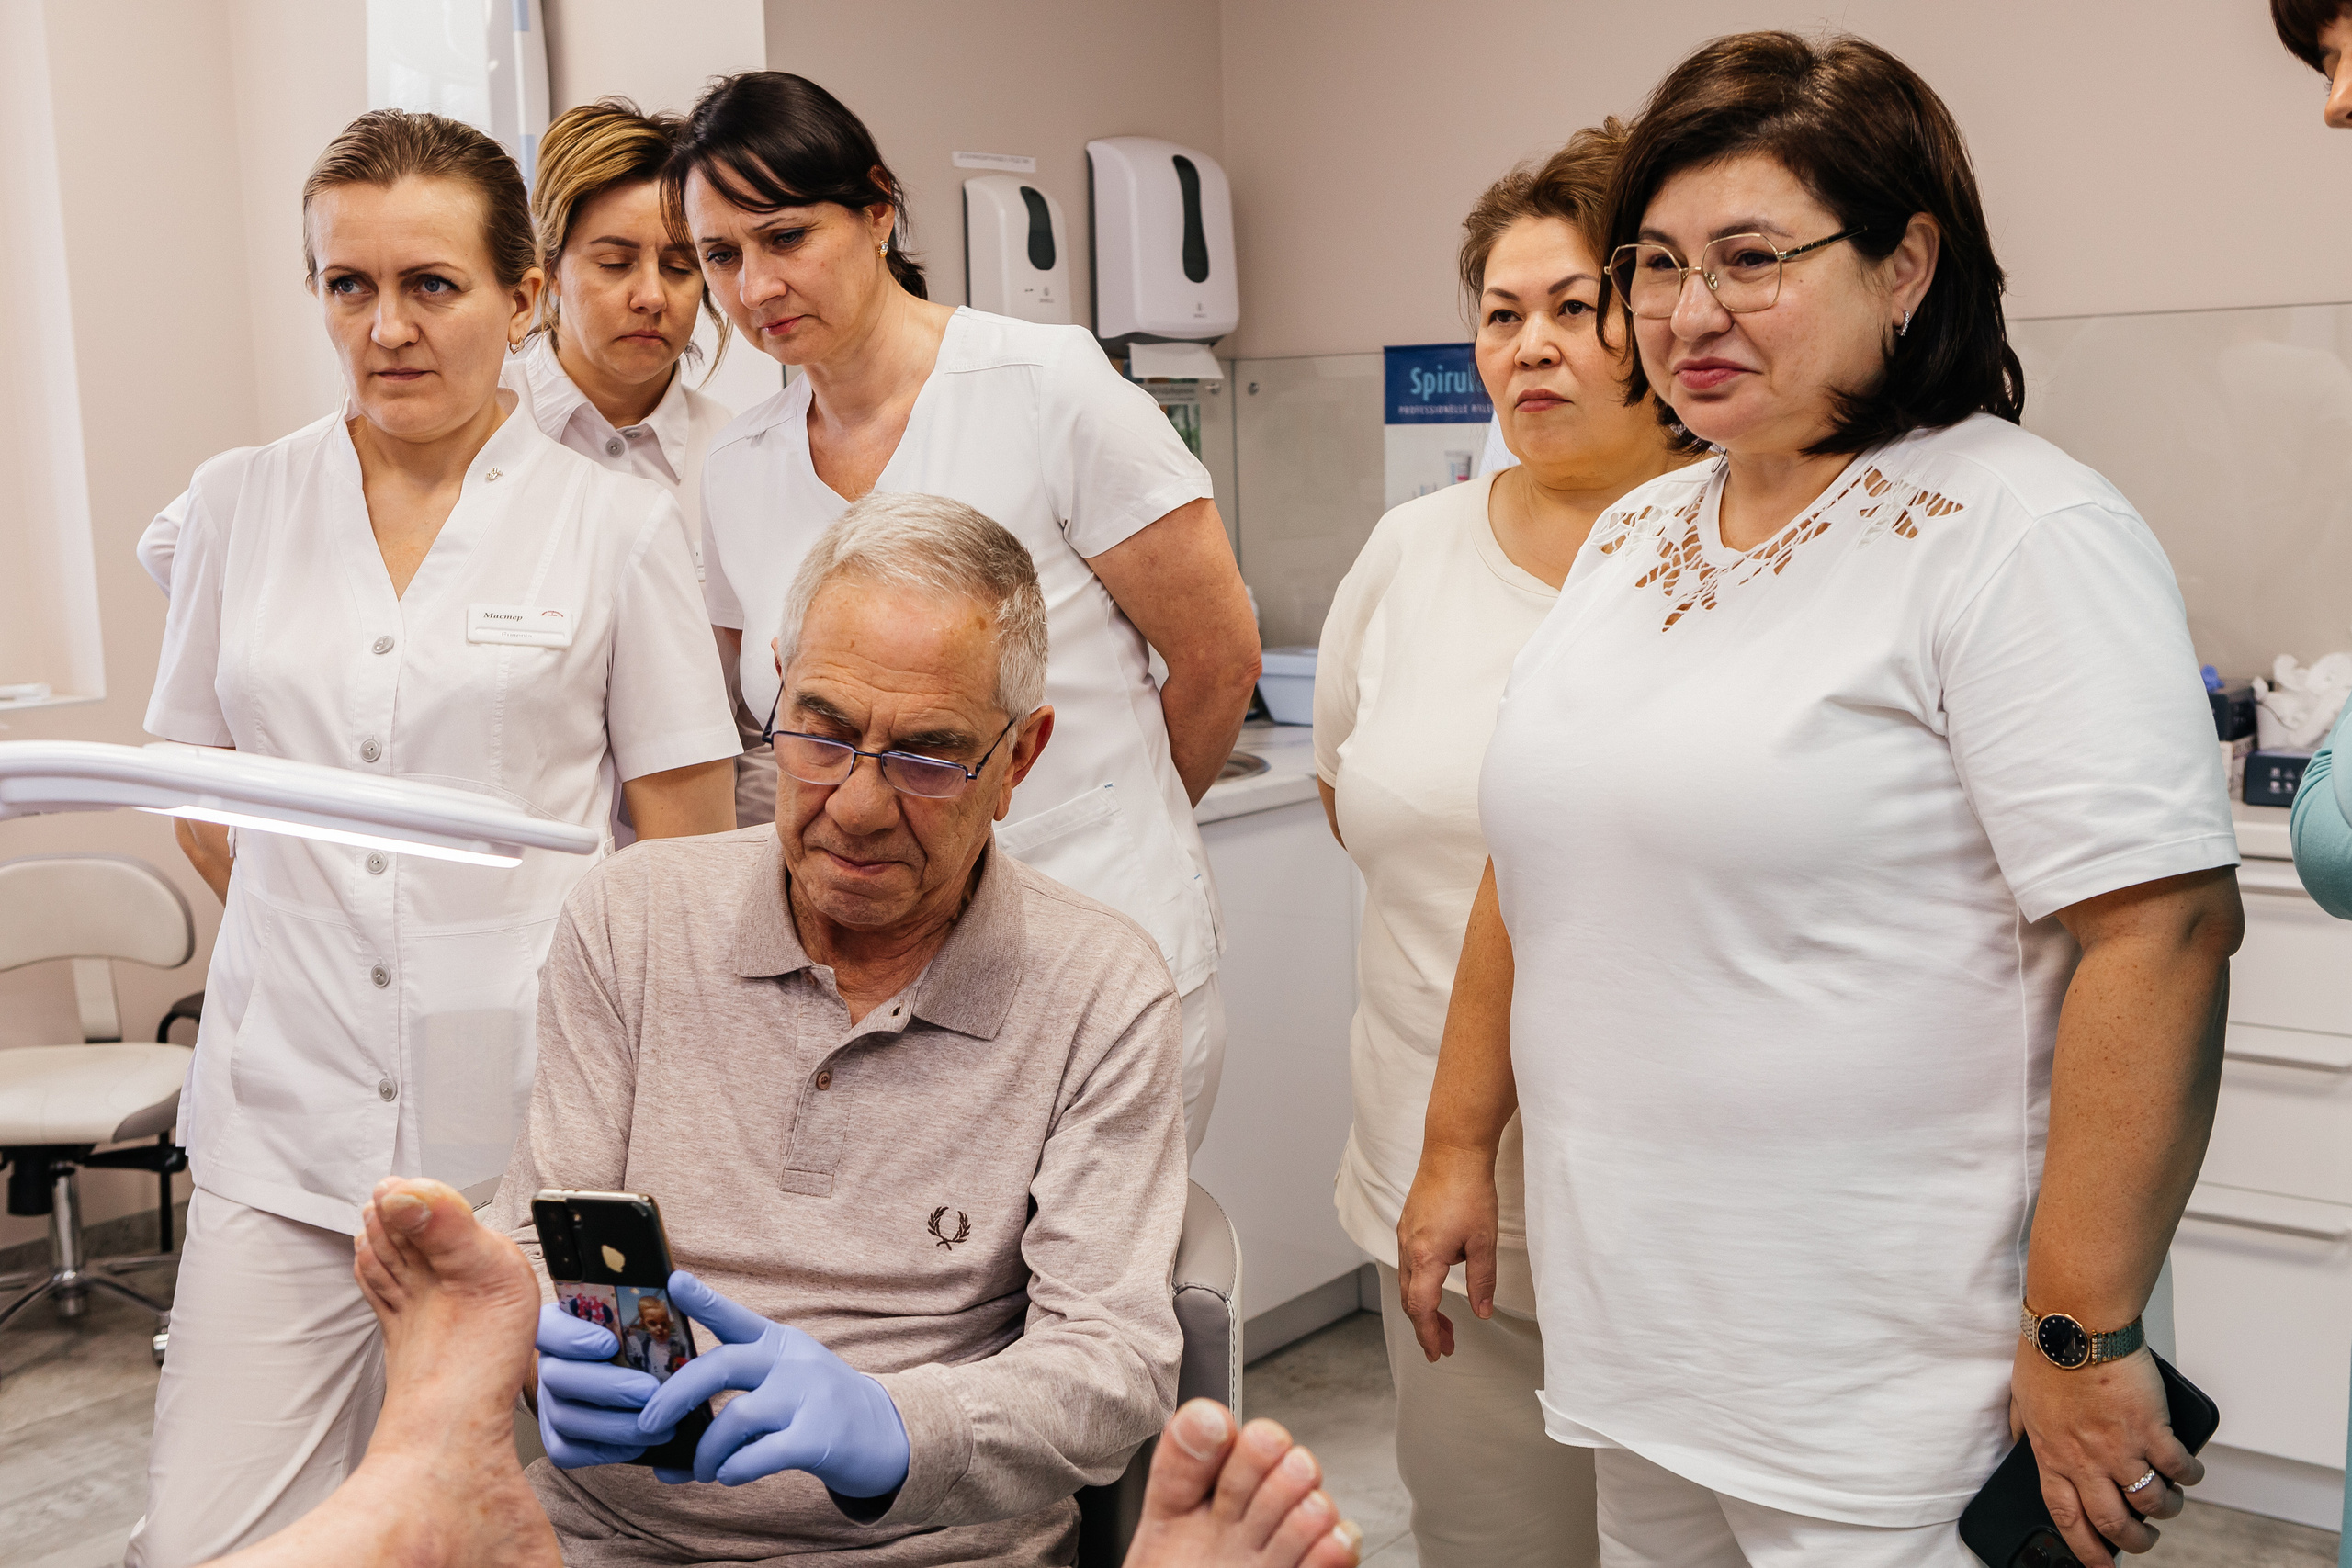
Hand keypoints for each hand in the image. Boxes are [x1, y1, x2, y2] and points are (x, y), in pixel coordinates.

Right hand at [535, 1303, 666, 1468]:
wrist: (613, 1372)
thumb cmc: (629, 1337)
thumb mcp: (631, 1315)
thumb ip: (638, 1309)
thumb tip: (677, 1290)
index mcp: (557, 1324)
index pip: (546, 1326)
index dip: (572, 1337)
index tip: (609, 1343)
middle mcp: (545, 1363)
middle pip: (559, 1377)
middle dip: (609, 1387)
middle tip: (649, 1391)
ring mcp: (546, 1402)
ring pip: (566, 1417)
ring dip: (615, 1424)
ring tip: (658, 1424)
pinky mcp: (553, 1437)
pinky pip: (568, 1450)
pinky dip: (605, 1450)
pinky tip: (639, 1443)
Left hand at [637, 1271, 910, 1495]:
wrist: (883, 1434)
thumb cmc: (816, 1411)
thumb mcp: (782, 1390)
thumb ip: (728, 1411)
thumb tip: (663, 1459)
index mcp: (779, 1343)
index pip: (735, 1316)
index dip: (703, 1299)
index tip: (673, 1280)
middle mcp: (792, 1362)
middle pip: (720, 1365)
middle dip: (674, 1397)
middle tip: (647, 1425)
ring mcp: (807, 1397)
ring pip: (733, 1417)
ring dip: (704, 1451)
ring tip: (702, 1469)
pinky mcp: (817, 1437)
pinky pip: (759, 1455)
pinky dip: (734, 1469)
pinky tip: (729, 1475)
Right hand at [1395, 1143, 1498, 1360]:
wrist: (1453, 1150)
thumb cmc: (1470, 1190)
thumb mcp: (1484, 1241)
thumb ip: (1482, 1280)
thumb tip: (1481, 1312)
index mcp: (1426, 1257)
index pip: (1421, 1308)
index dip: (1429, 1335)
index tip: (1438, 1353)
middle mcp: (1408, 1248)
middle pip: (1409, 1299)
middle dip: (1426, 1326)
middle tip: (1447, 1345)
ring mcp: (1405, 1234)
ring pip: (1406, 1282)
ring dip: (1423, 1306)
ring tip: (1446, 1322)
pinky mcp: (1409, 1223)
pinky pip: (1408, 1263)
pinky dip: (1420, 1283)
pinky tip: (1438, 1282)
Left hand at [2008, 1340, 2201, 1565]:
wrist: (2075, 1324)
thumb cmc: (2046, 1354)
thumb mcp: (2022, 1400)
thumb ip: (2026, 1430)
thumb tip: (2022, 1444)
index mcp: (2052, 1456)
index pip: (2067, 1518)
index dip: (2085, 1550)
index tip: (2099, 1567)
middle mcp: (2087, 1461)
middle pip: (2114, 1523)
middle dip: (2134, 1541)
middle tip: (2144, 1539)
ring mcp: (2121, 1448)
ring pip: (2151, 1504)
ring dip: (2166, 1511)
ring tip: (2169, 1503)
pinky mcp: (2151, 1430)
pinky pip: (2178, 1469)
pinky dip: (2189, 1476)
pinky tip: (2189, 1472)